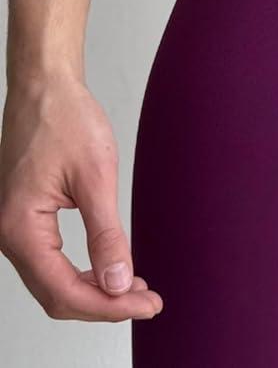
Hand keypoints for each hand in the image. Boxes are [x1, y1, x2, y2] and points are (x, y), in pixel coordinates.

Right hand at [0, 72, 163, 320]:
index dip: (108, 306)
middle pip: (55, 295)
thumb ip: (106, 235)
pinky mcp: (23, 221)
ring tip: (134, 288)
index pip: (64, 291)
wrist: (45, 88)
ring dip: (92, 291)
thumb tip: (119, 282)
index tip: (147, 304)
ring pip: (51, 282)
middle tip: (147, 300)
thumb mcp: (95, 176)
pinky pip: (48, 262)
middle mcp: (8, 235)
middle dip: (103, 304)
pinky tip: (109, 269)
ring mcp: (13, 229)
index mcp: (20, 228)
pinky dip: (79, 272)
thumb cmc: (65, 119)